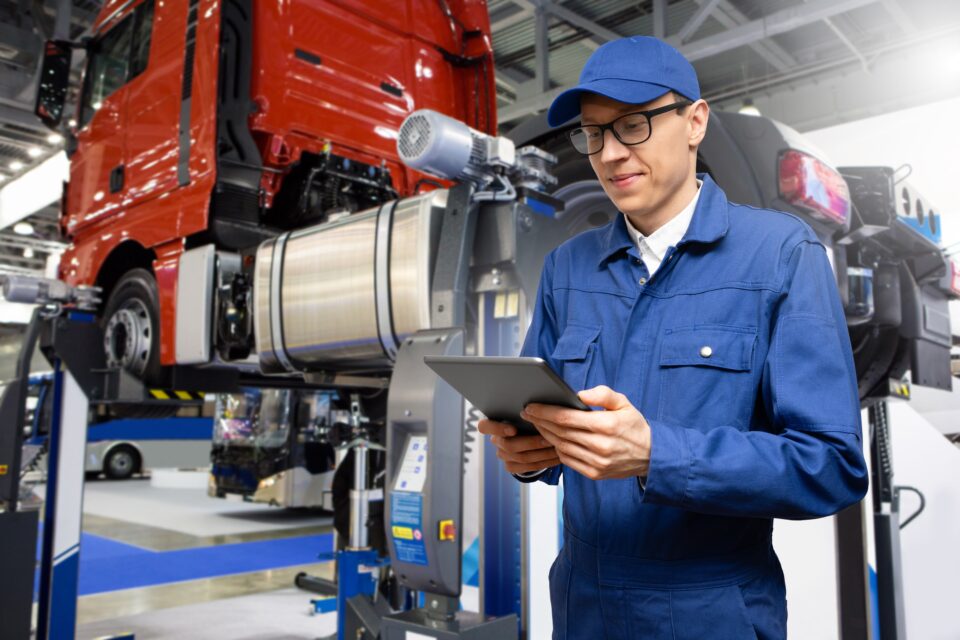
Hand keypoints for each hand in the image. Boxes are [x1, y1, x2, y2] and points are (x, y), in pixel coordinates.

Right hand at [477, 418, 559, 473]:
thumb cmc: (526, 419)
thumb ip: (526, 411)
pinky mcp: (511, 467)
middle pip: (509, 445)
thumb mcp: (523, 413)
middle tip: (548, 438)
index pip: (484, 427)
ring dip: (542, 453)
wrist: (527, 435)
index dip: (498, 429)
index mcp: (493, 424)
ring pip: (521, 457)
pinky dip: (545, 462)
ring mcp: (503, 455)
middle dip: (531, 443)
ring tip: (557, 447)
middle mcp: (496, 441)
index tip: (514, 429)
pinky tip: (556, 458)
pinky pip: (528, 468)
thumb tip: (539, 406)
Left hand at [522, 385, 650, 480]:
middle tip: (527, 413)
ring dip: (545, 435)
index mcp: (606, 425)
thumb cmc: (634, 426)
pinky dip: (557, 449)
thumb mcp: (624, 403)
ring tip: (537, 424)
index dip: (545, 412)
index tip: (531, 406)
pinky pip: (568, 460)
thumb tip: (579, 394)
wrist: (651, 456)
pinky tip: (552, 439)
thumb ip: (602, 394)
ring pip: (561, 447)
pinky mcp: (594, 474)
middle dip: (540, 421)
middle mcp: (600, 446)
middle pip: (560, 432)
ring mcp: (596, 462)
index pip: (566, 418)